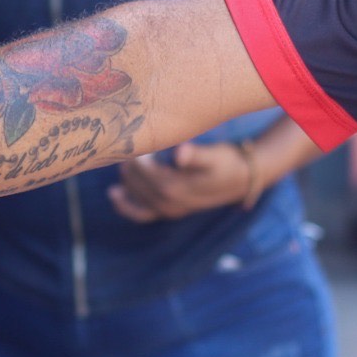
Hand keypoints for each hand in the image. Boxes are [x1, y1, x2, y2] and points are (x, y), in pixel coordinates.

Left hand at [107, 141, 251, 221]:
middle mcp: (173, 204)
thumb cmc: (226, 162)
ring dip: (127, 184)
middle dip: (131, 170)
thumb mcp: (214, 155)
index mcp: (180, 189)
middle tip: (125, 150)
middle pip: (141, 188)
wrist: (241, 178)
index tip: (133, 143)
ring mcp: (171, 209)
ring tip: (122, 164)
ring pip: (139, 201)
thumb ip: (196, 155)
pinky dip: (127, 206)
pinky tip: (114, 194)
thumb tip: (179, 154)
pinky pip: (142, 213)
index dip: (138, 161)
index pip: (148, 176)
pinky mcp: (170, 209)